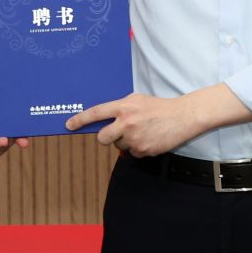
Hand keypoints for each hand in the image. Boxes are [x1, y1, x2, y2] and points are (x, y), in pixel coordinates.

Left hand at [66, 85, 251, 157]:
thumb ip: (120, 107)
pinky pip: (132, 152)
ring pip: (118, 146)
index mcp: (124, 107)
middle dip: (105, 138)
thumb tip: (102, 117)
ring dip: (126, 142)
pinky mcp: (143, 150)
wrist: (183, 116)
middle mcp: (127, 122)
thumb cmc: (158, 107)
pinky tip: (149, 138)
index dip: (80, 120)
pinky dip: (138, 148)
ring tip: (142, 132)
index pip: (96, 113)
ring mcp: (134, 138)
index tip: (69, 125)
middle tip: (114, 134)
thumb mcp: (137, 100)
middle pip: (102, 138)